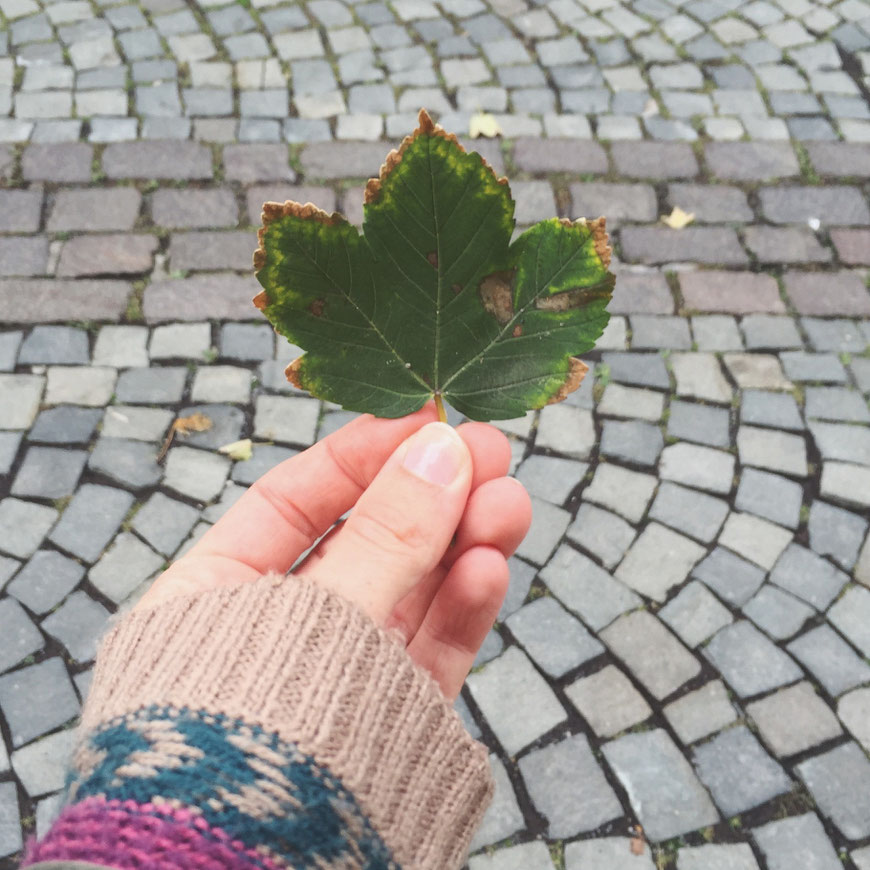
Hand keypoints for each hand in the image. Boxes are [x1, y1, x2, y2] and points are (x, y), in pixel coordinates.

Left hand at [137, 404, 531, 700]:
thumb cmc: (247, 748)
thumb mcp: (317, 621)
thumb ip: (387, 537)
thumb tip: (443, 447)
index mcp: (213, 598)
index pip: (293, 501)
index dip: (362, 456)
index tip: (427, 421)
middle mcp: (276, 634)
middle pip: (364, 543)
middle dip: (429, 496)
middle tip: (493, 453)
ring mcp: (335, 678)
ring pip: (408, 594)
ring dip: (459, 544)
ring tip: (510, 502)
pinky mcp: (385, 722)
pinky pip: (425, 651)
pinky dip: (458, 608)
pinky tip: (489, 565)